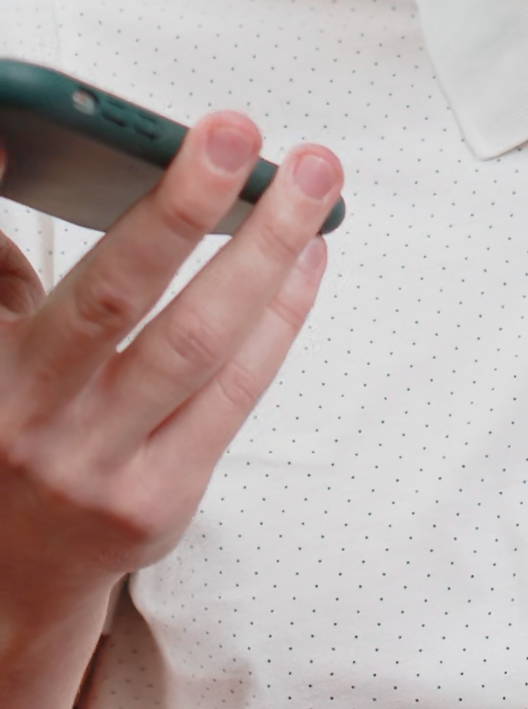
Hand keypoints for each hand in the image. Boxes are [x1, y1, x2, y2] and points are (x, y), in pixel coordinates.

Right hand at [0, 111, 342, 623]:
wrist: (12, 579)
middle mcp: (29, 414)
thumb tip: (14, 150)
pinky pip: (237, 391)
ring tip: (315, 177)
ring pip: (198, 341)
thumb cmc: (14, 423)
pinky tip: (308, 254)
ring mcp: (96, 465)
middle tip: (236, 129)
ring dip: (267, 246)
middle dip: (183, 203)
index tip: (23, 135)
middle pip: (117, 294)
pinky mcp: (159, 500)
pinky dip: (280, 313)